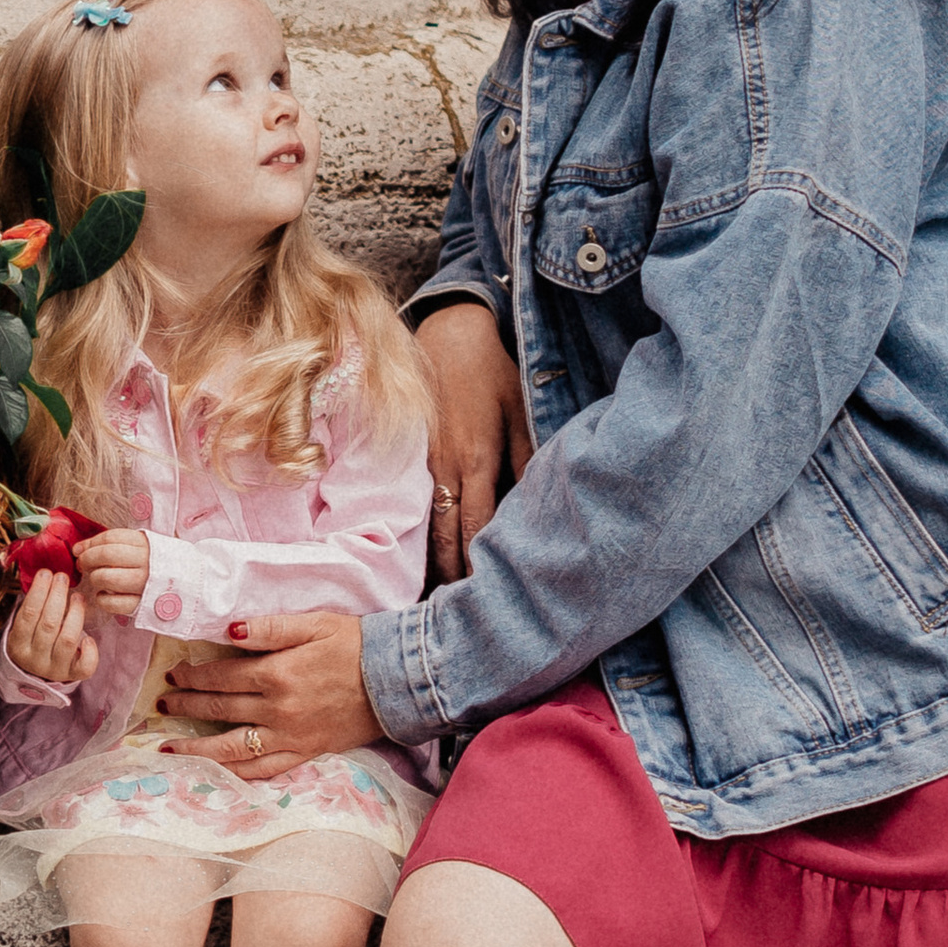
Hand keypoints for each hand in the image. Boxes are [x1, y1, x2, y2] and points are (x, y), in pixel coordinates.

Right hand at [4, 568, 96, 687]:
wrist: (37, 672)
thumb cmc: (33, 638)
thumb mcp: (25, 626)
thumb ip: (32, 605)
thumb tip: (45, 573)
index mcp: (18, 645)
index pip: (28, 614)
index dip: (38, 591)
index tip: (46, 572)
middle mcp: (34, 659)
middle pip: (48, 624)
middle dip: (57, 596)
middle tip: (63, 577)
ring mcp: (54, 669)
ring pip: (68, 639)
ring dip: (75, 613)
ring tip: (78, 596)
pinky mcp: (72, 675)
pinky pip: (84, 666)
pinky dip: (90, 651)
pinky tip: (89, 636)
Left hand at [75, 526, 150, 623]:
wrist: (191, 585)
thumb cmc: (158, 565)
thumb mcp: (142, 547)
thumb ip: (113, 544)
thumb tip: (78, 549)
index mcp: (146, 544)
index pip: (110, 538)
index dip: (89, 543)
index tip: (79, 550)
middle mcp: (146, 562)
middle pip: (106, 555)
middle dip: (87, 559)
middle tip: (83, 564)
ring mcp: (144, 585)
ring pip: (106, 578)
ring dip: (95, 578)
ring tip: (98, 579)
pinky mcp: (142, 606)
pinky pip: (111, 603)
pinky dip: (102, 599)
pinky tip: (104, 595)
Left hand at [155, 612, 378, 771]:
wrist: (398, 679)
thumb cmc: (356, 645)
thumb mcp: (315, 623)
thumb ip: (270, 627)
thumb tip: (229, 629)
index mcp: (278, 673)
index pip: (221, 675)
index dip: (192, 675)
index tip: (173, 674)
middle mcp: (278, 709)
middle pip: (219, 709)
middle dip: (186, 706)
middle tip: (163, 705)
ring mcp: (290, 736)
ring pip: (231, 748)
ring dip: (196, 748)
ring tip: (169, 748)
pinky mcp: (305, 754)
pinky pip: (262, 771)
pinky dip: (233, 774)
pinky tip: (213, 773)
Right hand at [417, 300, 531, 582]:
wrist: (448, 333)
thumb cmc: (491, 372)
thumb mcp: (520, 411)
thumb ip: (527, 458)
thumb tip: (539, 502)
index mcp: (478, 459)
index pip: (476, 527)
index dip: (478, 564)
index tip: (484, 596)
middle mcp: (445, 467)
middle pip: (444, 536)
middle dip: (451, 576)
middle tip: (458, 613)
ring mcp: (421, 463)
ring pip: (424, 526)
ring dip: (430, 563)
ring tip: (435, 599)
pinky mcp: (408, 456)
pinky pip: (413, 505)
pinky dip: (417, 534)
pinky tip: (417, 558)